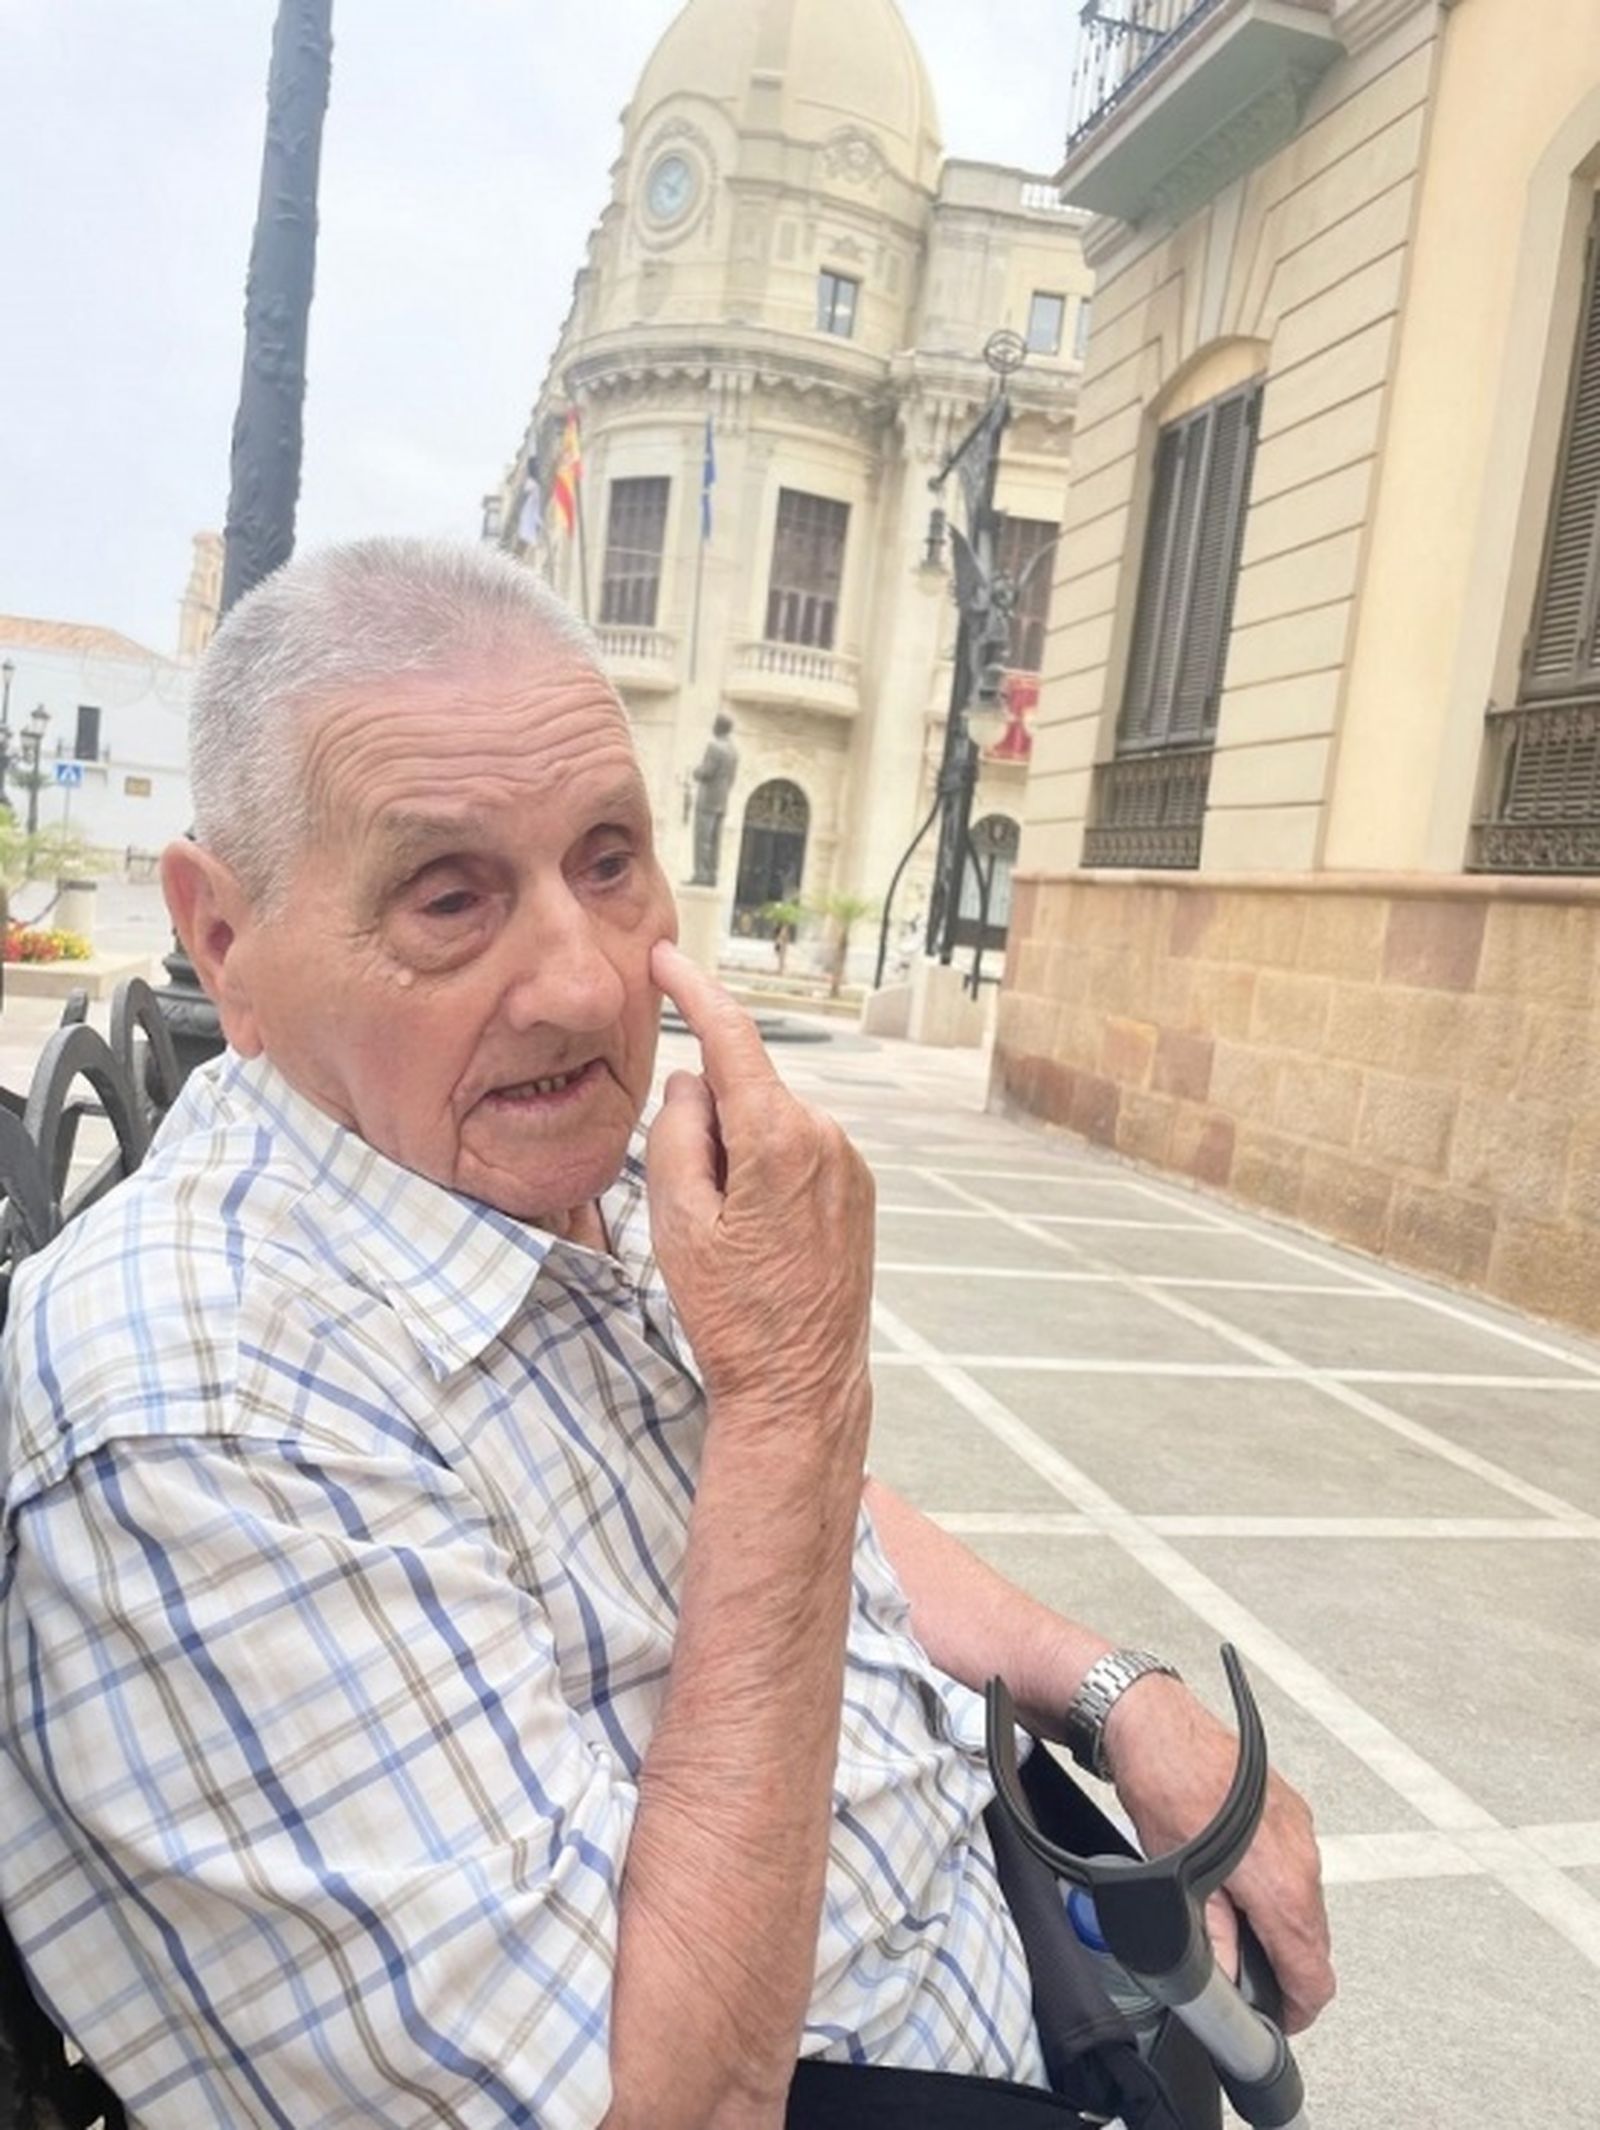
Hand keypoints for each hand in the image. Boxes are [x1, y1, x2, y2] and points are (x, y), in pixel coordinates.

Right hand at [646, 941, 875, 1435]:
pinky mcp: (858, 1188)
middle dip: (708, 1125)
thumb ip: (676, 1134)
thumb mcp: (676, 1223)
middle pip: (743, 1093)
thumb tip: (694, 1081)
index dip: (694, 991)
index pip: (732, 1037)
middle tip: (694, 1211)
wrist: (800, 1385)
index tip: (665, 959)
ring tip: (732, 1238)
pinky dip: (764, 1173)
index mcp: (780, 1138)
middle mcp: (826, 1137)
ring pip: (767, 1125)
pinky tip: (760, 1239)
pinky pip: (794, 1153)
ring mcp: (849, 1162)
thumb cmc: (732, 1314)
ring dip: (737, 1156)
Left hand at [1103, 1673, 1334, 2033]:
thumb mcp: (1176, 1880)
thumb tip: (1227, 1982)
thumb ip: (1212, 1941)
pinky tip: (1239, 1881)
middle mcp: (1303, 1855)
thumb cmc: (1164, 1785)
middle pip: (1314, 1942)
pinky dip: (1277, 1886)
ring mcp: (1300, 1828)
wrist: (1156, 1723)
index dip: (1296, 2009)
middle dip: (1286, 1968)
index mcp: (1282, 1883)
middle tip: (1248, 1978)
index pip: (1314, 1974)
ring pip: (1307, 1903)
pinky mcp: (1290, 1808)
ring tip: (1234, 1924)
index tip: (1276, 2018)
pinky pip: (1298, 1865)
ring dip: (1280, 1925)